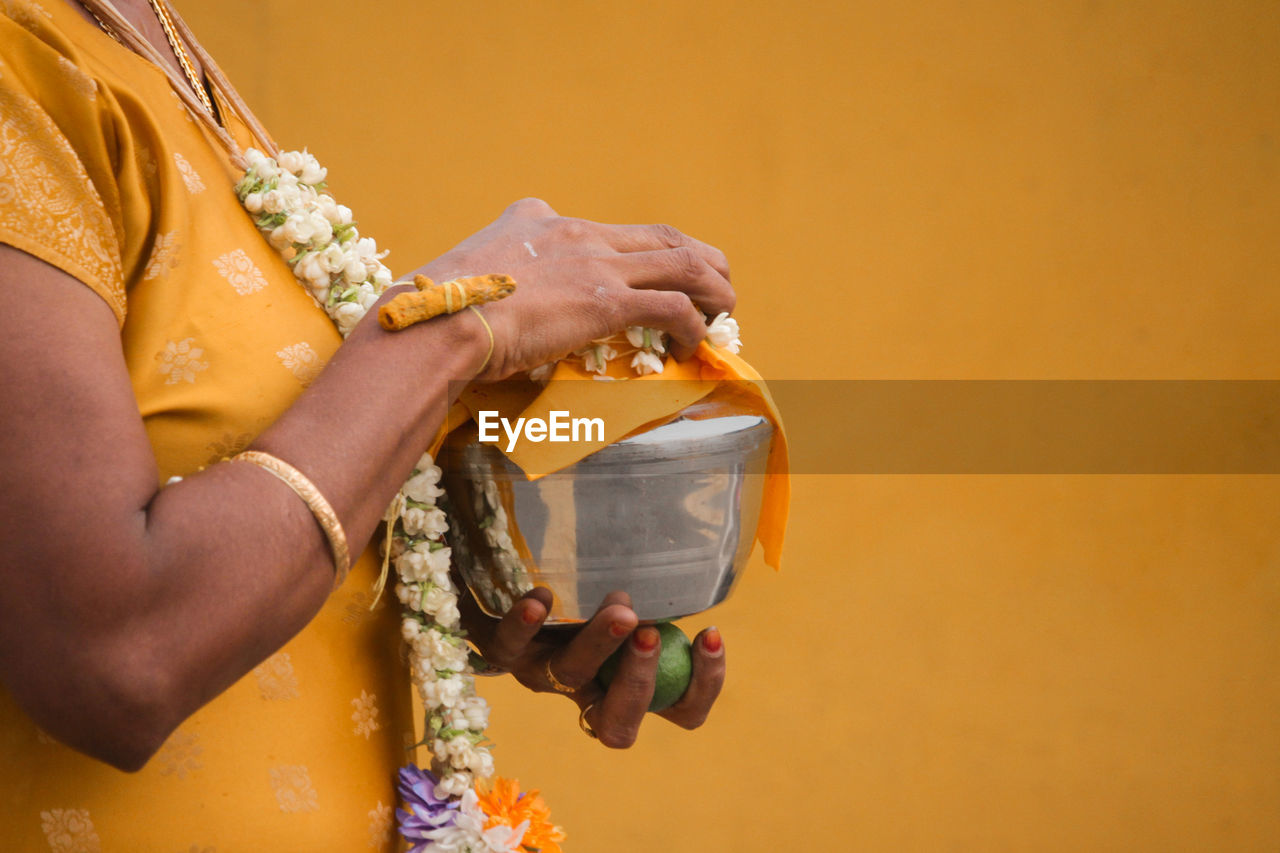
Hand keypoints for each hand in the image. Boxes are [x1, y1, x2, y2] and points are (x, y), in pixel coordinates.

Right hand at [412, 198, 734, 379]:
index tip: (646, 273)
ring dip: (712, 287)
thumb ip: (486, 279)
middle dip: (697, 258)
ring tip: (724, 310)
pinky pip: (673, 306)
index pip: (604, 229)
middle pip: (659, 236)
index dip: (638, 251)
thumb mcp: (461, 277)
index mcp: (538, 222)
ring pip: (682, 263)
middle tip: (715, 283)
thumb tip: (483, 318)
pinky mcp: (606, 300)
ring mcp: (594, 263)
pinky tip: (694, 345)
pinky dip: (693, 325)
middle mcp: (574, 232)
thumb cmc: (436, 313)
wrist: (435, 323)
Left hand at [460, 587, 726, 748]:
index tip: (709, 634)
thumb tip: (694, 570)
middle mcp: (584, 689)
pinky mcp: (501, 649)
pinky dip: (524, 623)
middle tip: (651, 633)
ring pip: (570, 674)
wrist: (500, 580)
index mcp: (625, 684)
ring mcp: (541, 672)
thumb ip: (653, 596)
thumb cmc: (579, 589)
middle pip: (617, 724)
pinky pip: (507, 645)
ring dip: (598, 643)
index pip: (677, 710)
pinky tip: (542, 596)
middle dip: (640, 682)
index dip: (701, 686)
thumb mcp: (622, 599)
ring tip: (620, 607)